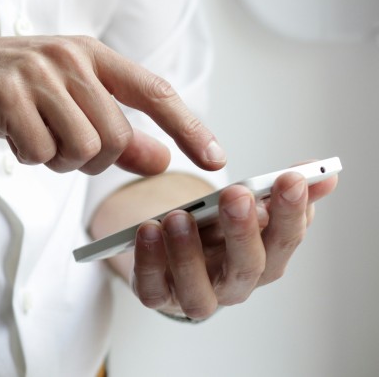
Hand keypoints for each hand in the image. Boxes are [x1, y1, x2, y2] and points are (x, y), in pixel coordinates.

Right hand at [0, 36, 225, 175]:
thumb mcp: (59, 105)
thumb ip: (112, 130)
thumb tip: (160, 158)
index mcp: (88, 53)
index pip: (154, 92)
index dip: (189, 127)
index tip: (215, 159)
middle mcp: (68, 56)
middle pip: (115, 137)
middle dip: (89, 159)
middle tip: (54, 146)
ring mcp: (36, 72)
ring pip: (82, 148)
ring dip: (55, 159)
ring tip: (28, 136)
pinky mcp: (5, 93)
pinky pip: (40, 152)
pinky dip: (26, 158)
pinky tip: (6, 135)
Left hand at [129, 167, 337, 319]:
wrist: (174, 255)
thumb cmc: (217, 232)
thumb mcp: (246, 208)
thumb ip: (279, 192)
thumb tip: (323, 174)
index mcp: (265, 260)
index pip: (286, 240)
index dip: (291, 212)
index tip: (290, 178)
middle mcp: (235, 285)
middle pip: (247, 267)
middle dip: (243, 230)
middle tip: (236, 195)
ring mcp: (196, 295)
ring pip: (198, 289)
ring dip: (188, 253)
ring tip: (178, 216)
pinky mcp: (158, 296)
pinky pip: (152, 289)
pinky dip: (149, 262)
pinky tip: (147, 230)